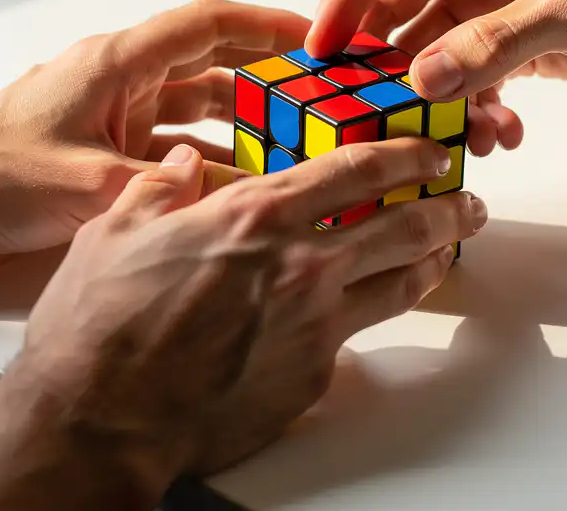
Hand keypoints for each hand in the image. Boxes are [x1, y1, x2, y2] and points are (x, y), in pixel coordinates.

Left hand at [0, 0, 309, 274]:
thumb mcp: (92, 185)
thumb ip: (170, 188)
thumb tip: (242, 195)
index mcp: (116, 63)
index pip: (206, 25)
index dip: (264, 25)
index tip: (311, 36)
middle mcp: (120, 79)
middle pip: (210, 61)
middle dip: (264, 72)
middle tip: (313, 88)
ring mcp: (114, 112)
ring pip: (195, 104)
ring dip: (239, 118)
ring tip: (288, 135)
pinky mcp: (107, 145)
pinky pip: (174, 143)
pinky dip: (207, 156)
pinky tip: (237, 178)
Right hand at [0, 137, 484, 507]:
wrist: (100, 418)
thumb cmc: (100, 325)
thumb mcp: (115, 230)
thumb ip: (162, 188)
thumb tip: (184, 165)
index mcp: (257, 216)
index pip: (357, 168)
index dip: (405, 153)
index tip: (429, 149)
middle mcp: (301, 264)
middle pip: (406, 223)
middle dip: (448, 206)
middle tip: (466, 200)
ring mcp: (315, 323)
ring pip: (405, 281)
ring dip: (437, 258)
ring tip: (449, 246)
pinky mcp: (312, 372)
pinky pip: (360, 333)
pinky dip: (375, 310)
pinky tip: (374, 303)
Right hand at [306, 0, 566, 152]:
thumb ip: (494, 45)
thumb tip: (424, 80)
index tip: (324, 48)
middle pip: (395, 8)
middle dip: (386, 63)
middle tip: (373, 110)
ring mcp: (484, 3)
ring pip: (427, 53)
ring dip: (435, 97)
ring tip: (452, 133)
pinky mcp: (503, 42)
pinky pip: (463, 78)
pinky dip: (472, 108)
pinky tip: (498, 130)